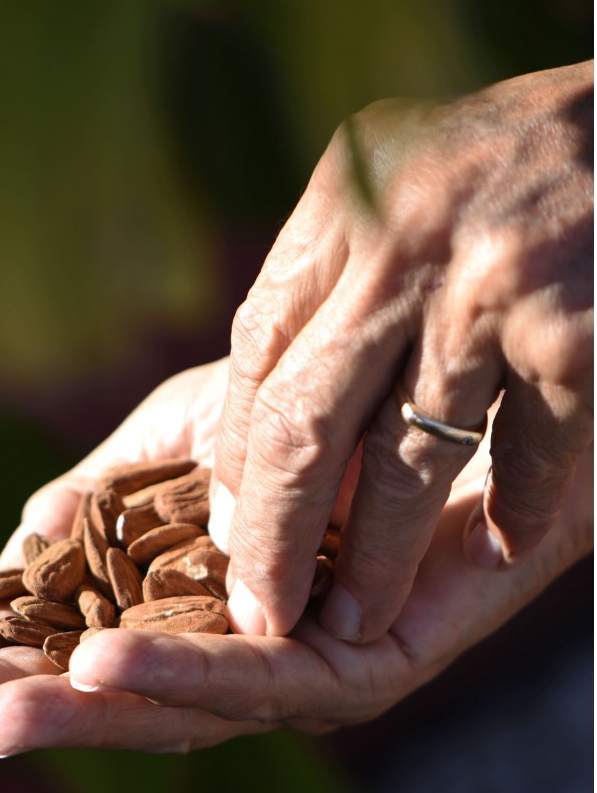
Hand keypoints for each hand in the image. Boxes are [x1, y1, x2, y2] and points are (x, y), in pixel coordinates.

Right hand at [0, 357, 590, 755]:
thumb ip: (124, 483)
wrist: (466, 394)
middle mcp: (241, 636)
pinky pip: (269, 677)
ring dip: (80, 707)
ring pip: (182, 702)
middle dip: (17, 691)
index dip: (1, 640)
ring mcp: (301, 663)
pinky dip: (183, 673)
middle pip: (119, 682)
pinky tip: (100, 661)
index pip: (84, 626)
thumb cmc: (343, 413)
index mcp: (196, 587)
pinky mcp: (365, 667)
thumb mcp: (211, 430)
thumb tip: (28, 533)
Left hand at [207, 60, 593, 640]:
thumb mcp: (394, 195)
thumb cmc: (505, 169)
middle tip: (256, 609)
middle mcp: (405, 240)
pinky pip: (526, 457)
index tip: (229, 525)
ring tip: (351, 623)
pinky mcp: (576, 334)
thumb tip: (250, 428)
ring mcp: (492, 287)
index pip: (255, 354)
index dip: (234, 456)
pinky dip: (513, 513)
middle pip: (301, 422)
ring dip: (375, 560)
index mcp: (346, 198)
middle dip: (274, 535)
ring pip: (402, 462)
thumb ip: (329, 291)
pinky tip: (495, 551)